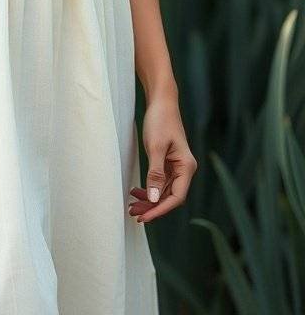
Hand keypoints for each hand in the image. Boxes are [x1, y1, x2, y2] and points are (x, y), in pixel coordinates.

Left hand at [128, 93, 197, 223]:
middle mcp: (184, 169)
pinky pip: (160, 182)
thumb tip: (154, 199)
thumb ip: (155, 174)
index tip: (145, 217)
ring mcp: (177, 166)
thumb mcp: (155, 147)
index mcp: (186, 167)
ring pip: (164, 191)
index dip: (160, 209)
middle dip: (152, 207)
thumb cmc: (160, 120)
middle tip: (133, 213)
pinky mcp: (169, 162)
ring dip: (149, 199)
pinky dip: (149, 188)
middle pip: (169, 196)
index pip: (176, 197)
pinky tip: (137, 191)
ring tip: (132, 206)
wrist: (161, 101)